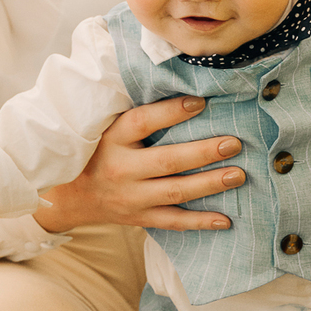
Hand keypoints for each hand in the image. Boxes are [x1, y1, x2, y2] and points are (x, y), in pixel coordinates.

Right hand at [35, 96, 245, 233]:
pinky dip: (200, 222)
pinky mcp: (140, 218)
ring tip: (238, 175)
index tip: (200, 102)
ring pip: (175, 191)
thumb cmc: (100, 151)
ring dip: (210, 183)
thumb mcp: (108, 127)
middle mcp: (122, 169)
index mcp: (112, 138)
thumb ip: (139, 114)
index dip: (172, 112)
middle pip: (167, 160)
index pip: (143, 122)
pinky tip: (226, 220)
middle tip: (234, 143)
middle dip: (204, 152)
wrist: (72, 196)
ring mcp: (131, 197)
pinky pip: (173, 221)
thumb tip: (185, 89)